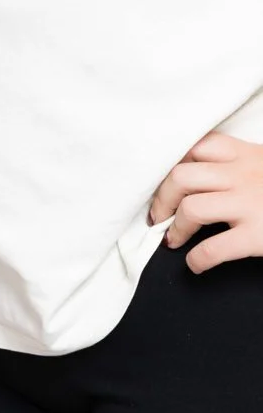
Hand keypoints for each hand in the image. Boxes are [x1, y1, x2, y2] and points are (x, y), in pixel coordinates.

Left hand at [148, 132, 262, 272]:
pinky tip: (197, 264)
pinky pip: (211, 249)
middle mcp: (244, 175)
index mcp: (248, 155)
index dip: (174, 166)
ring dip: (175, 227)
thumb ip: (243, 164)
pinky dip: (196, 260)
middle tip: (160, 215)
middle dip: (163, 198)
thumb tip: (205, 177)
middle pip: (181, 176)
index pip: (196, 148)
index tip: (169, 183)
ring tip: (174, 239)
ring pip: (191, 208)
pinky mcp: (257, 236)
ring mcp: (249, 205)